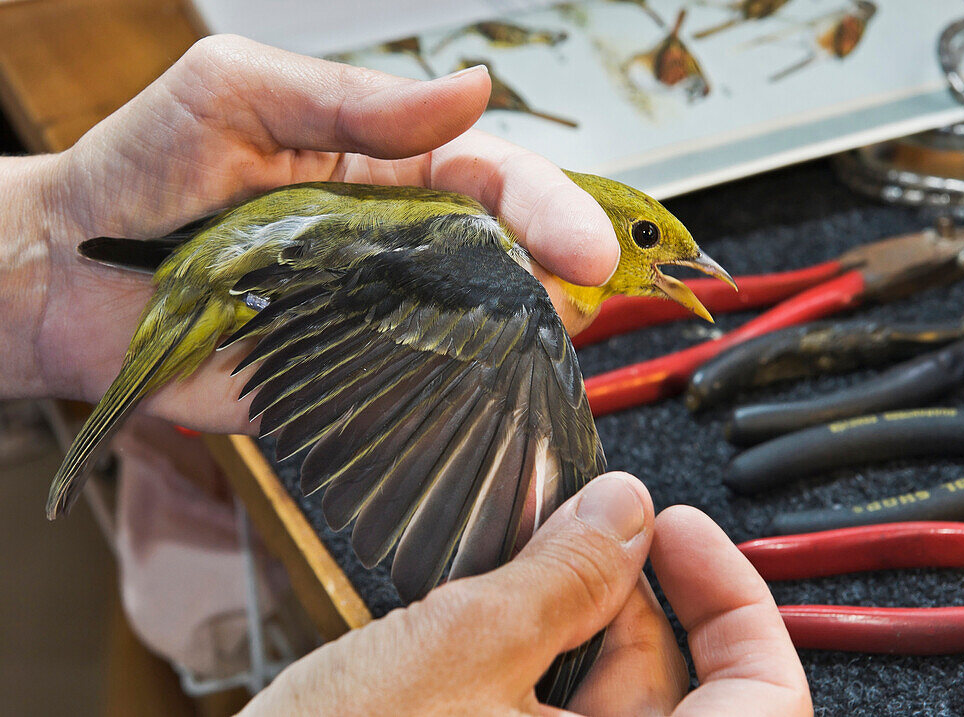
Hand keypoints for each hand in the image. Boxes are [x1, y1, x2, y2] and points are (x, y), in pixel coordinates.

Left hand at [3, 34, 618, 427]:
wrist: (70, 274)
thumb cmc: (144, 170)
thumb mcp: (237, 93)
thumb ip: (351, 101)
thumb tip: (469, 90)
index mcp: (386, 170)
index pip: (493, 180)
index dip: (549, 207)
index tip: (585, 246)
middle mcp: (395, 246)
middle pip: (505, 258)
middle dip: (558, 277)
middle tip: (585, 298)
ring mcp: (375, 318)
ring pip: (477, 329)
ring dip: (525, 340)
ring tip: (555, 351)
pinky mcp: (346, 383)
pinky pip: (418, 393)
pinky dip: (465, 403)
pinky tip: (497, 408)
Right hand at [240, 473, 811, 715]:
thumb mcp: (454, 657)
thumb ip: (559, 578)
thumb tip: (626, 511)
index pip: (766, 696)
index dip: (734, 596)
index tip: (676, 528)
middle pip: (682, 696)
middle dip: (626, 600)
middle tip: (567, 541)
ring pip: (612, 716)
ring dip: (570, 638)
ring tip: (505, 587)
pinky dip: (533, 683)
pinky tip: (481, 643)